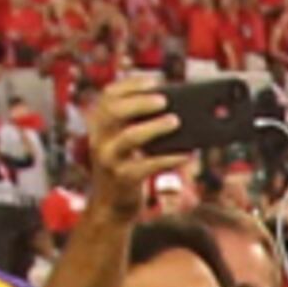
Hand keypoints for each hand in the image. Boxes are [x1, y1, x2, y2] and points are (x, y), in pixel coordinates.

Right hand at [84, 82, 179, 209]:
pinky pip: (147, 165)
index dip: (131, 85)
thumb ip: (140, 126)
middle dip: (139, 101)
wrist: (111, 205)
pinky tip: (187, 154)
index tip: (155, 81)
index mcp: (101, 125)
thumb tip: (179, 112)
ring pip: (129, 136)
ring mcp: (110, 159)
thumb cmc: (127, 168)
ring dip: (155, 127)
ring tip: (175, 121)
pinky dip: (169, 158)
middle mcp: (100, 139)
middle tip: (164, 100)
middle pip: (114, 111)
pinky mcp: (123, 178)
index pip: (109, 96)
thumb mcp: (125, 145)